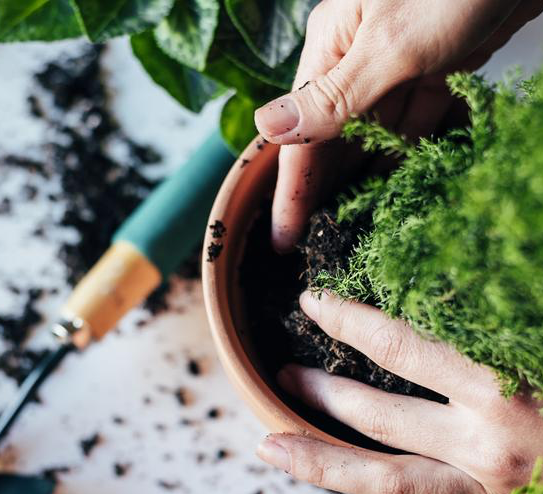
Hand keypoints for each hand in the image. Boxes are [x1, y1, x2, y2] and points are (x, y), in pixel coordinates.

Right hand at [254, 0, 542, 252]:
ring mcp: (397, 63)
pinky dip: (403, 153)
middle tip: (316, 241)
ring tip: (349, 225)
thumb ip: (331, 96)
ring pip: (370, 135)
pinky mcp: (435, 66)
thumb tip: (265, 128)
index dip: (291, 191)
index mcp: (333, 45)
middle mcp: (357, 57)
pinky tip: (394, 185)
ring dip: (360, 178)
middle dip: (323, 190)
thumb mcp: (390, 45)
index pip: (302, 134)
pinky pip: (411, 122)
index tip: (286, 238)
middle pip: (331, 139)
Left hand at [256, 291, 542, 493]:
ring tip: (270, 445)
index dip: (347, 319)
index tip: (310, 302)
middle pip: (377, 416)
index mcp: (507, 386)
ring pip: (386, 481)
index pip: (400, 345)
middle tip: (279, 376)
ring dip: (321, 462)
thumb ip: (511, 313)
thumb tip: (484, 264)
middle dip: (319, 393)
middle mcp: (491, 445)